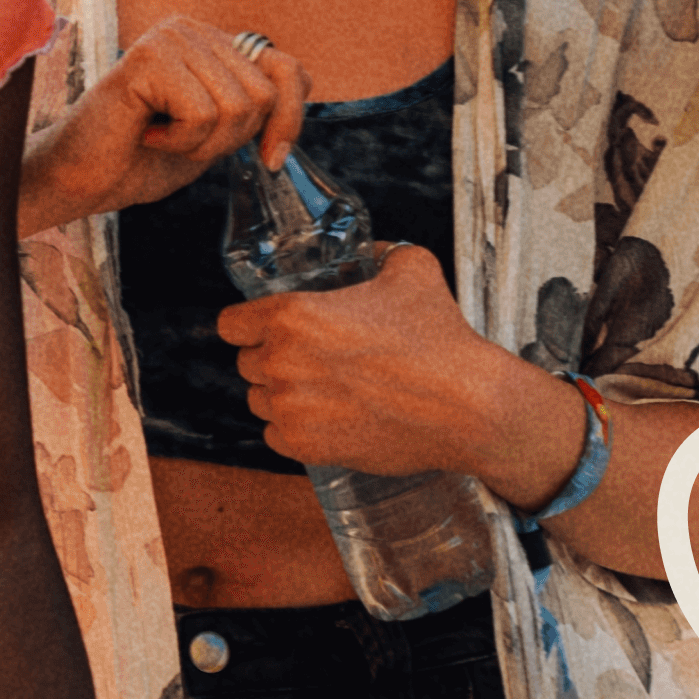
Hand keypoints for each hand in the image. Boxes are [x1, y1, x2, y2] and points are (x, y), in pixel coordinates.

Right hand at [17, 17, 305, 234]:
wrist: (81, 180)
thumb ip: (255, 106)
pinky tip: (145, 134)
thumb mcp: (217, 134)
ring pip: (237, 106)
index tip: (269, 158)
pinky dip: (179, 141)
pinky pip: (202, 113)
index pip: (287, 70)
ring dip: (202, 143)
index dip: (289, 119)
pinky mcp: (148, 58)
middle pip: (264, 94)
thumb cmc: (142, 159)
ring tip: (161, 136)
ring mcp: (169, 38)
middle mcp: (192, 29)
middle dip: (231, 139)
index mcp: (212, 42)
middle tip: (182, 142)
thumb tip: (302, 85)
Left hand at [216, 246, 525, 476]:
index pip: (231, 324)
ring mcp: (291, 408)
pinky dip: (295, 429)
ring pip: (261, 400)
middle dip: (272, 358)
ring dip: (282, 394)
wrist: (468, 407)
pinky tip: (325, 417)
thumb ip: (383, 254)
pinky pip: (276, 435)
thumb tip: (373, 253)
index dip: (248, 324)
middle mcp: (282, 362)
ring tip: (323, 389)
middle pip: (247, 362)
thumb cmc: (439, 339)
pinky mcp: (306, 446)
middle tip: (312, 359)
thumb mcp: (413, 271)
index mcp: (292, 316)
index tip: (266, 329)